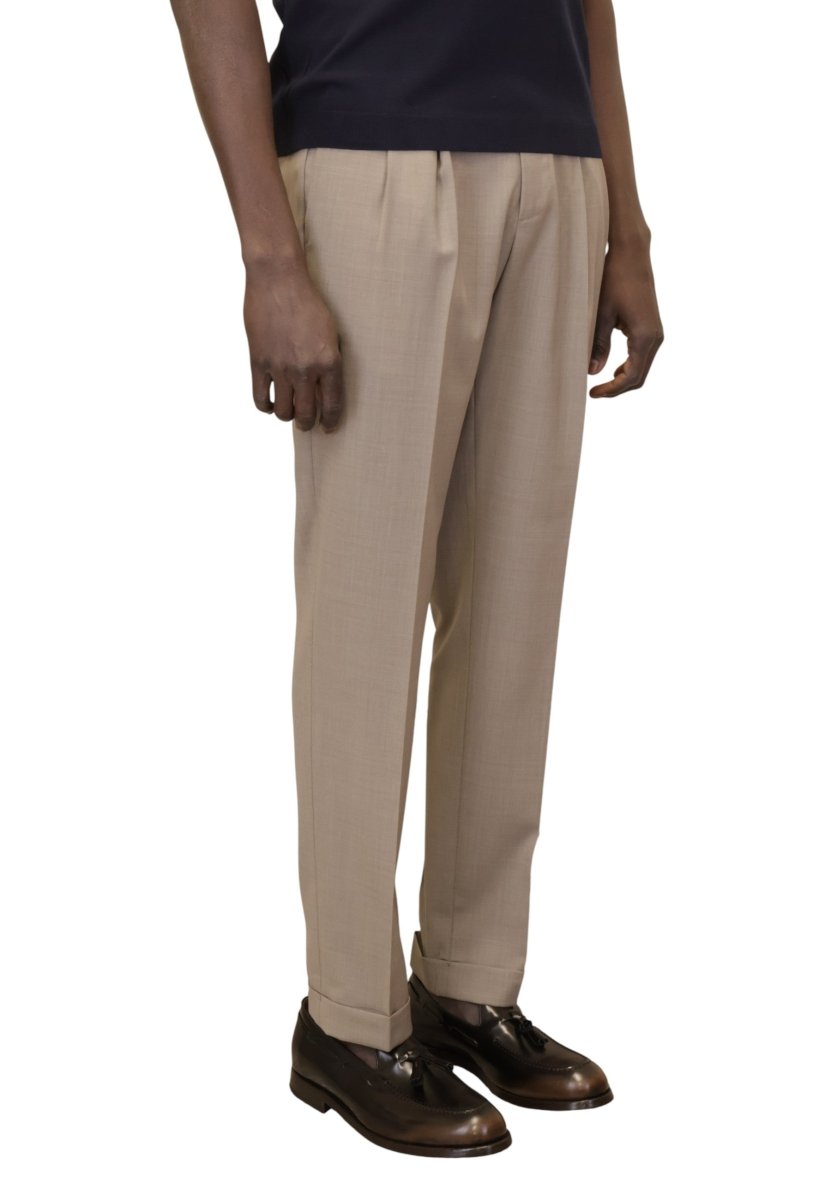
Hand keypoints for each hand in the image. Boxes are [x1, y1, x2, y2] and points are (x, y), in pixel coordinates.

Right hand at [244, 258, 343, 431]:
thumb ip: (329, 361)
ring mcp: (279, 368)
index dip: (331, 422)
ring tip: (289, 410)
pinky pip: (260, 398)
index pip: (333, 406)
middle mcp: (305, 369)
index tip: (329, 428)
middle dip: (307, 423)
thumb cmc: (308, 301)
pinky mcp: (258, 362)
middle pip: (306, 415)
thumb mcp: (330, 331)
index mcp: (328, 362)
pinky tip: (271, 402)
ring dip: (287, 416)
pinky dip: (266, 407)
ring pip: (283, 412)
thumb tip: (324, 387)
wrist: (278, 278)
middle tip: (306, 422)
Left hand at [588, 239, 663, 397]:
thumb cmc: (614, 279)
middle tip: (595, 392)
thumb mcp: (601, 314)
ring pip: (642, 368)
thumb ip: (598, 345)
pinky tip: (614, 369)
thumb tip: (592, 372)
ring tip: (601, 384)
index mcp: (644, 336)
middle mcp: (655, 337)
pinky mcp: (652, 328)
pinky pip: (643, 356)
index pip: (631, 377)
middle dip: (618, 388)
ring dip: (624, 379)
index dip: (612, 390)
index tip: (592, 393)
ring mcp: (656, 333)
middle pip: (639, 377)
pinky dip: (629, 366)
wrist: (631, 255)